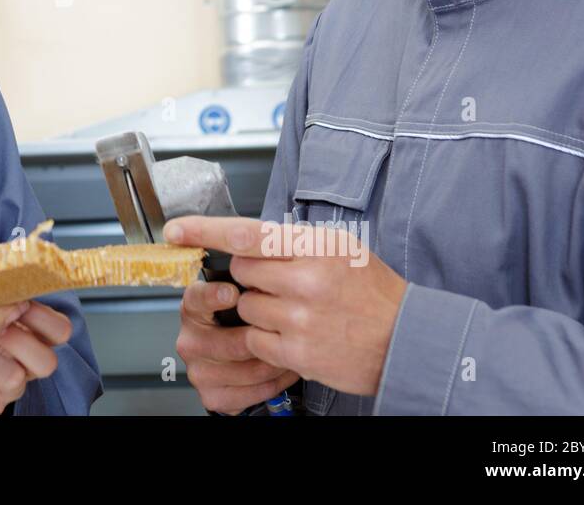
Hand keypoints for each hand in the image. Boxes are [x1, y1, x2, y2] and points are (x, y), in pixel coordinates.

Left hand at [165, 216, 407, 395]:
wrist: (406, 340)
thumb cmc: (372, 291)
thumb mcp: (340, 247)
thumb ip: (293, 241)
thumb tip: (247, 238)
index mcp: (315, 247)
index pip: (247, 233)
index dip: (205, 230)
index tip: (176, 230)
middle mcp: (306, 281)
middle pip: (242, 271)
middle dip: (253, 276)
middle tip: (282, 282)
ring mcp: (300, 319)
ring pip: (246, 306)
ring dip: (260, 308)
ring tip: (295, 310)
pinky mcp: (297, 353)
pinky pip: (255, 339)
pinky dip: (266, 336)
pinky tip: (294, 332)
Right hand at [175, 278, 300, 412]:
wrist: (229, 362)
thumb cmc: (238, 322)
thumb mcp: (238, 294)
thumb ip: (247, 280)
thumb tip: (268, 259)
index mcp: (193, 309)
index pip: (197, 299)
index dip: (214, 296)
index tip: (232, 293)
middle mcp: (190, 340)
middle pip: (232, 343)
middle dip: (264, 339)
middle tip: (287, 330)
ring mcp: (199, 370)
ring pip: (248, 370)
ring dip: (276, 361)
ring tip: (292, 349)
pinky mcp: (212, 395)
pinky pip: (253, 392)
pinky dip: (275, 382)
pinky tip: (283, 369)